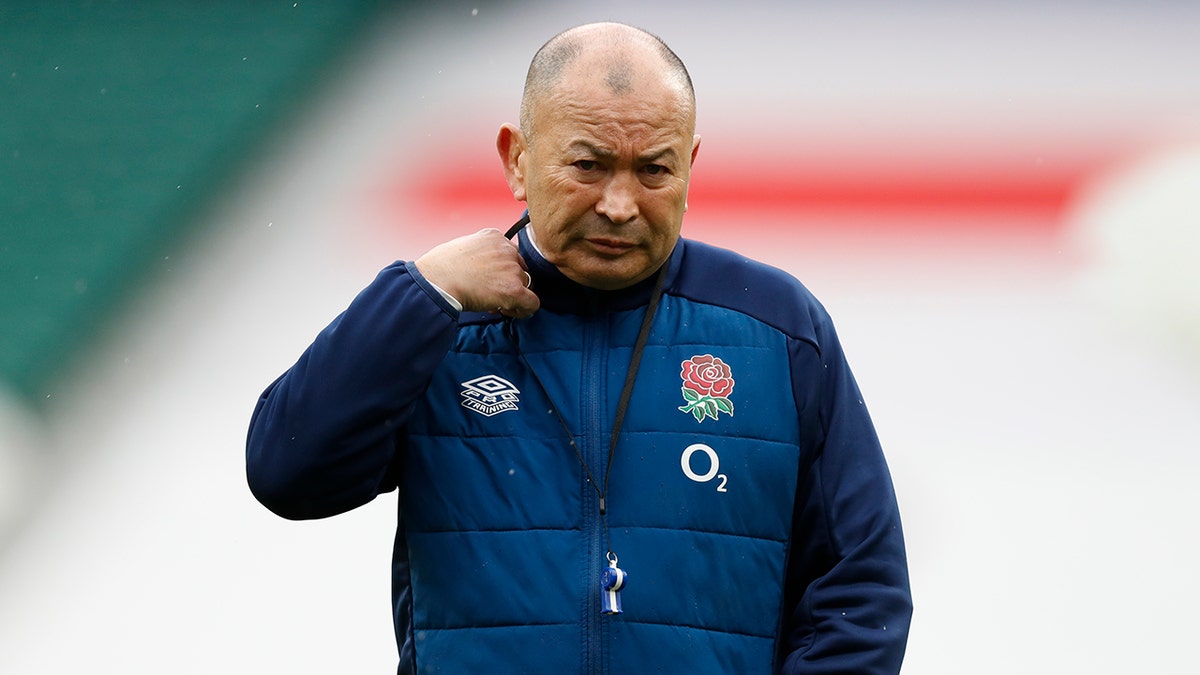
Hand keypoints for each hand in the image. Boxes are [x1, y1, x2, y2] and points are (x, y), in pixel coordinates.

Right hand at [414, 228, 540, 318]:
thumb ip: (481, 253)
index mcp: (494, 236)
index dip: (501, 270)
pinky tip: (506, 311)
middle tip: (489, 293)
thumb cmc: (440, 268)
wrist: (436, 282)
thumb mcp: (463, 247)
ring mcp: (512, 269)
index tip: (489, 280)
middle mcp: (507, 249)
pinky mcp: (514, 289)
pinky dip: (523, 310)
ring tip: (492, 302)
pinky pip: (532, 303)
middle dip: (507, 282)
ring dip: (512, 295)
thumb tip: (486, 270)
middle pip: (519, 269)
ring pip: (525, 285)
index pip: (509, 254)